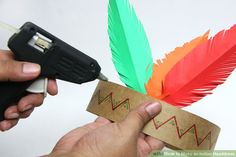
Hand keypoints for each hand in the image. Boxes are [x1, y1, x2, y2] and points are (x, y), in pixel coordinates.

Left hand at [0, 50, 57, 130]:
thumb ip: (10, 68)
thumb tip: (34, 68)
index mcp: (11, 64)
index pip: (38, 68)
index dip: (48, 79)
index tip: (52, 90)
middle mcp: (13, 78)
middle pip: (37, 89)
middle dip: (33, 100)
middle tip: (22, 105)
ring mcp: (9, 93)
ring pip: (29, 104)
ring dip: (22, 112)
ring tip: (9, 113)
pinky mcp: (4, 106)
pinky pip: (18, 115)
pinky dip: (13, 121)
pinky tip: (4, 121)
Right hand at [48, 102, 163, 156]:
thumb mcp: (126, 135)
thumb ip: (139, 118)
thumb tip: (154, 107)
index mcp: (140, 150)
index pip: (157, 134)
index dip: (162, 121)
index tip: (166, 107)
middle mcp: (128, 142)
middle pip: (142, 123)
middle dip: (146, 109)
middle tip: (151, 95)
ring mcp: (114, 134)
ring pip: (126, 116)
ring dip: (130, 105)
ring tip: (137, 92)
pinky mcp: (101, 127)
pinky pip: (110, 112)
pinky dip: (113, 104)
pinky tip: (118, 96)